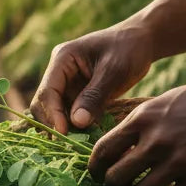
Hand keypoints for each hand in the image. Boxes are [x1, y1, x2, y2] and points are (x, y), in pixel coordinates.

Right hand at [29, 22, 155, 134]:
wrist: (140, 42)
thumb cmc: (128, 49)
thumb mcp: (113, 71)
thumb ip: (94, 96)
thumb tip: (76, 122)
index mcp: (62, 59)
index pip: (47, 91)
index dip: (52, 113)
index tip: (63, 133)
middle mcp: (59, 72)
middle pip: (44, 103)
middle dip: (53, 122)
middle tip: (67, 143)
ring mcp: (67, 84)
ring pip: (55, 111)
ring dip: (63, 127)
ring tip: (77, 143)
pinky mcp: (77, 95)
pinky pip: (70, 114)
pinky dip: (75, 126)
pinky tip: (85, 138)